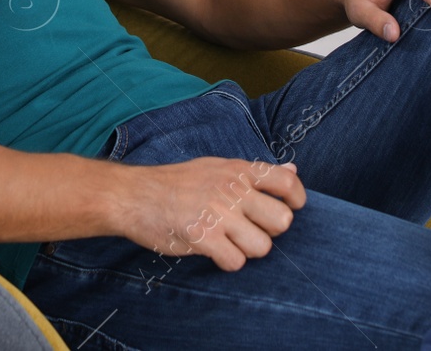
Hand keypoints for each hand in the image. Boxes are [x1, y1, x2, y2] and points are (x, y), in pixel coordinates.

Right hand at [115, 157, 304, 270]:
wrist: (134, 196)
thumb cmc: (177, 183)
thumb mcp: (218, 167)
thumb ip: (256, 172)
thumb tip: (293, 168)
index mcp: (238, 170)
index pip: (286, 182)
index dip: (296, 200)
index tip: (289, 208)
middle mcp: (233, 189)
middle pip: (282, 220)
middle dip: (271, 231)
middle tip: (252, 230)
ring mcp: (218, 213)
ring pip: (263, 246)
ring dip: (249, 250)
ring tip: (230, 243)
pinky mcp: (202, 237)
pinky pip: (236, 261)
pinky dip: (228, 262)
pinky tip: (215, 252)